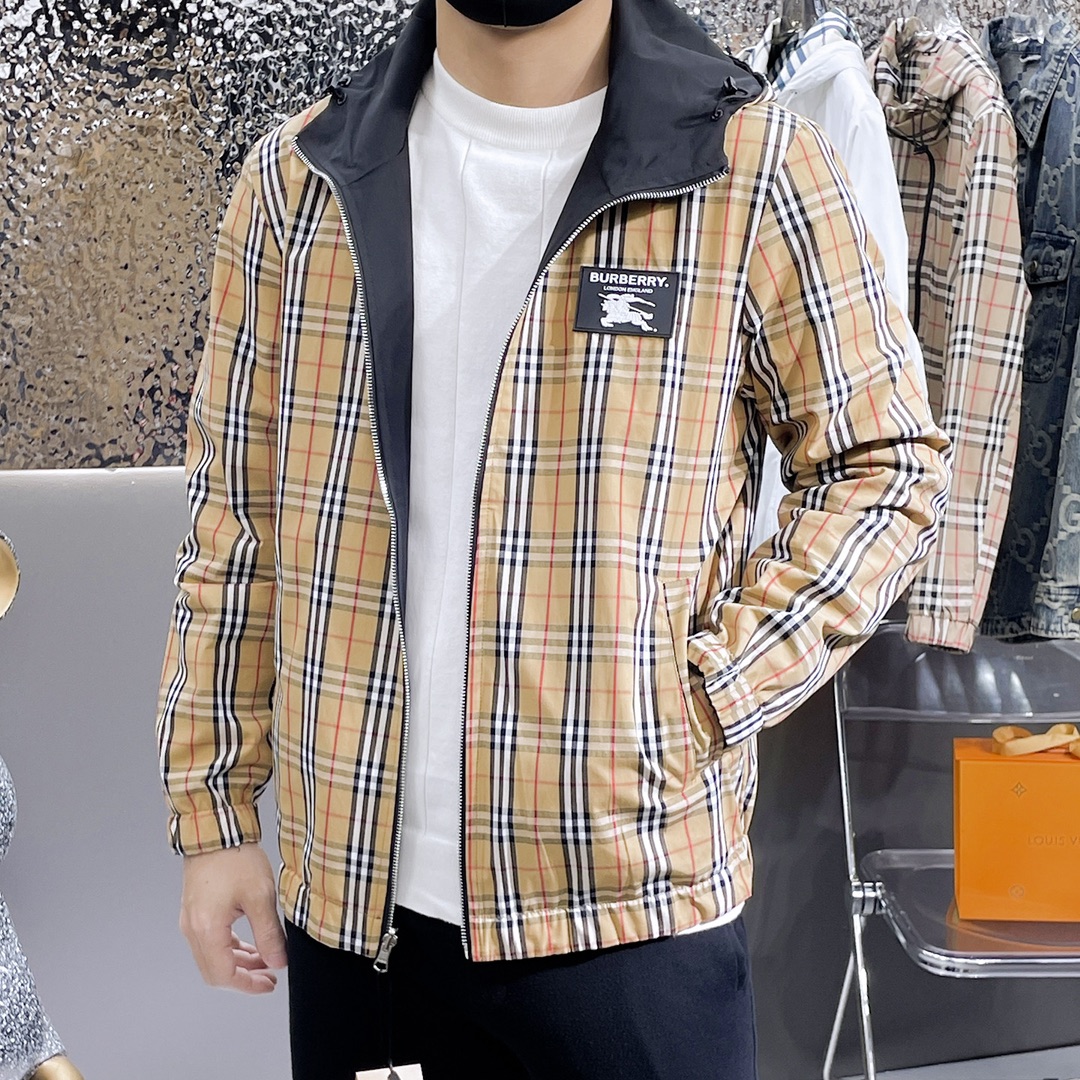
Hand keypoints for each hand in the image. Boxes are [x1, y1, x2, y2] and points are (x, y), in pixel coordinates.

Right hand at [180, 844, 287, 993]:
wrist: (217, 830)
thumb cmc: (236, 859)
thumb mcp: (260, 897)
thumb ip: (269, 934)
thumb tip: (278, 961)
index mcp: (207, 930)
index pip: (224, 975)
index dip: (248, 985)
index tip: (270, 984)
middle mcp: (193, 929)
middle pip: (215, 971)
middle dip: (244, 977)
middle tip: (270, 974)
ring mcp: (191, 920)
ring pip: (212, 956)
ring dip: (238, 962)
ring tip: (266, 957)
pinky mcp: (194, 910)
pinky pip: (210, 941)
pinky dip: (229, 948)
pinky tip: (250, 942)